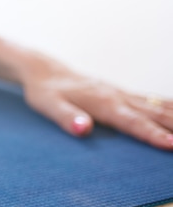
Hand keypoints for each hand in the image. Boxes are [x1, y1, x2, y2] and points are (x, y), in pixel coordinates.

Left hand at [21, 55, 172, 149]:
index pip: (132, 122)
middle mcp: (119, 97)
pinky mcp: (125, 95)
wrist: (45, 71)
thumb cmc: (44, 92)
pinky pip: (155, 102)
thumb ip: (65, 117)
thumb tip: (81, 129)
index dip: (153, 134)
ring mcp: (124, 95)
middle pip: (156, 114)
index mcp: (103, 103)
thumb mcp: (47, 105)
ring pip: (161, 107)